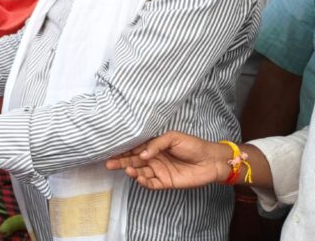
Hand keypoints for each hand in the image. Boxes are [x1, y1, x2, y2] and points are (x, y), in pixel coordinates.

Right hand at [104, 131, 231, 190]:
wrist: (211, 160)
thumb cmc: (193, 145)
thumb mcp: (173, 137)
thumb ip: (156, 144)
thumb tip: (142, 155)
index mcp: (154, 147)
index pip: (135, 149)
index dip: (123, 151)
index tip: (112, 151)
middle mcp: (154, 159)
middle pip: (133, 162)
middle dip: (121, 162)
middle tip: (109, 163)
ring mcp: (159, 171)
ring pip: (140, 173)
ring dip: (131, 172)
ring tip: (126, 170)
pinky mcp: (166, 182)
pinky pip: (151, 184)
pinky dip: (143, 182)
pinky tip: (139, 178)